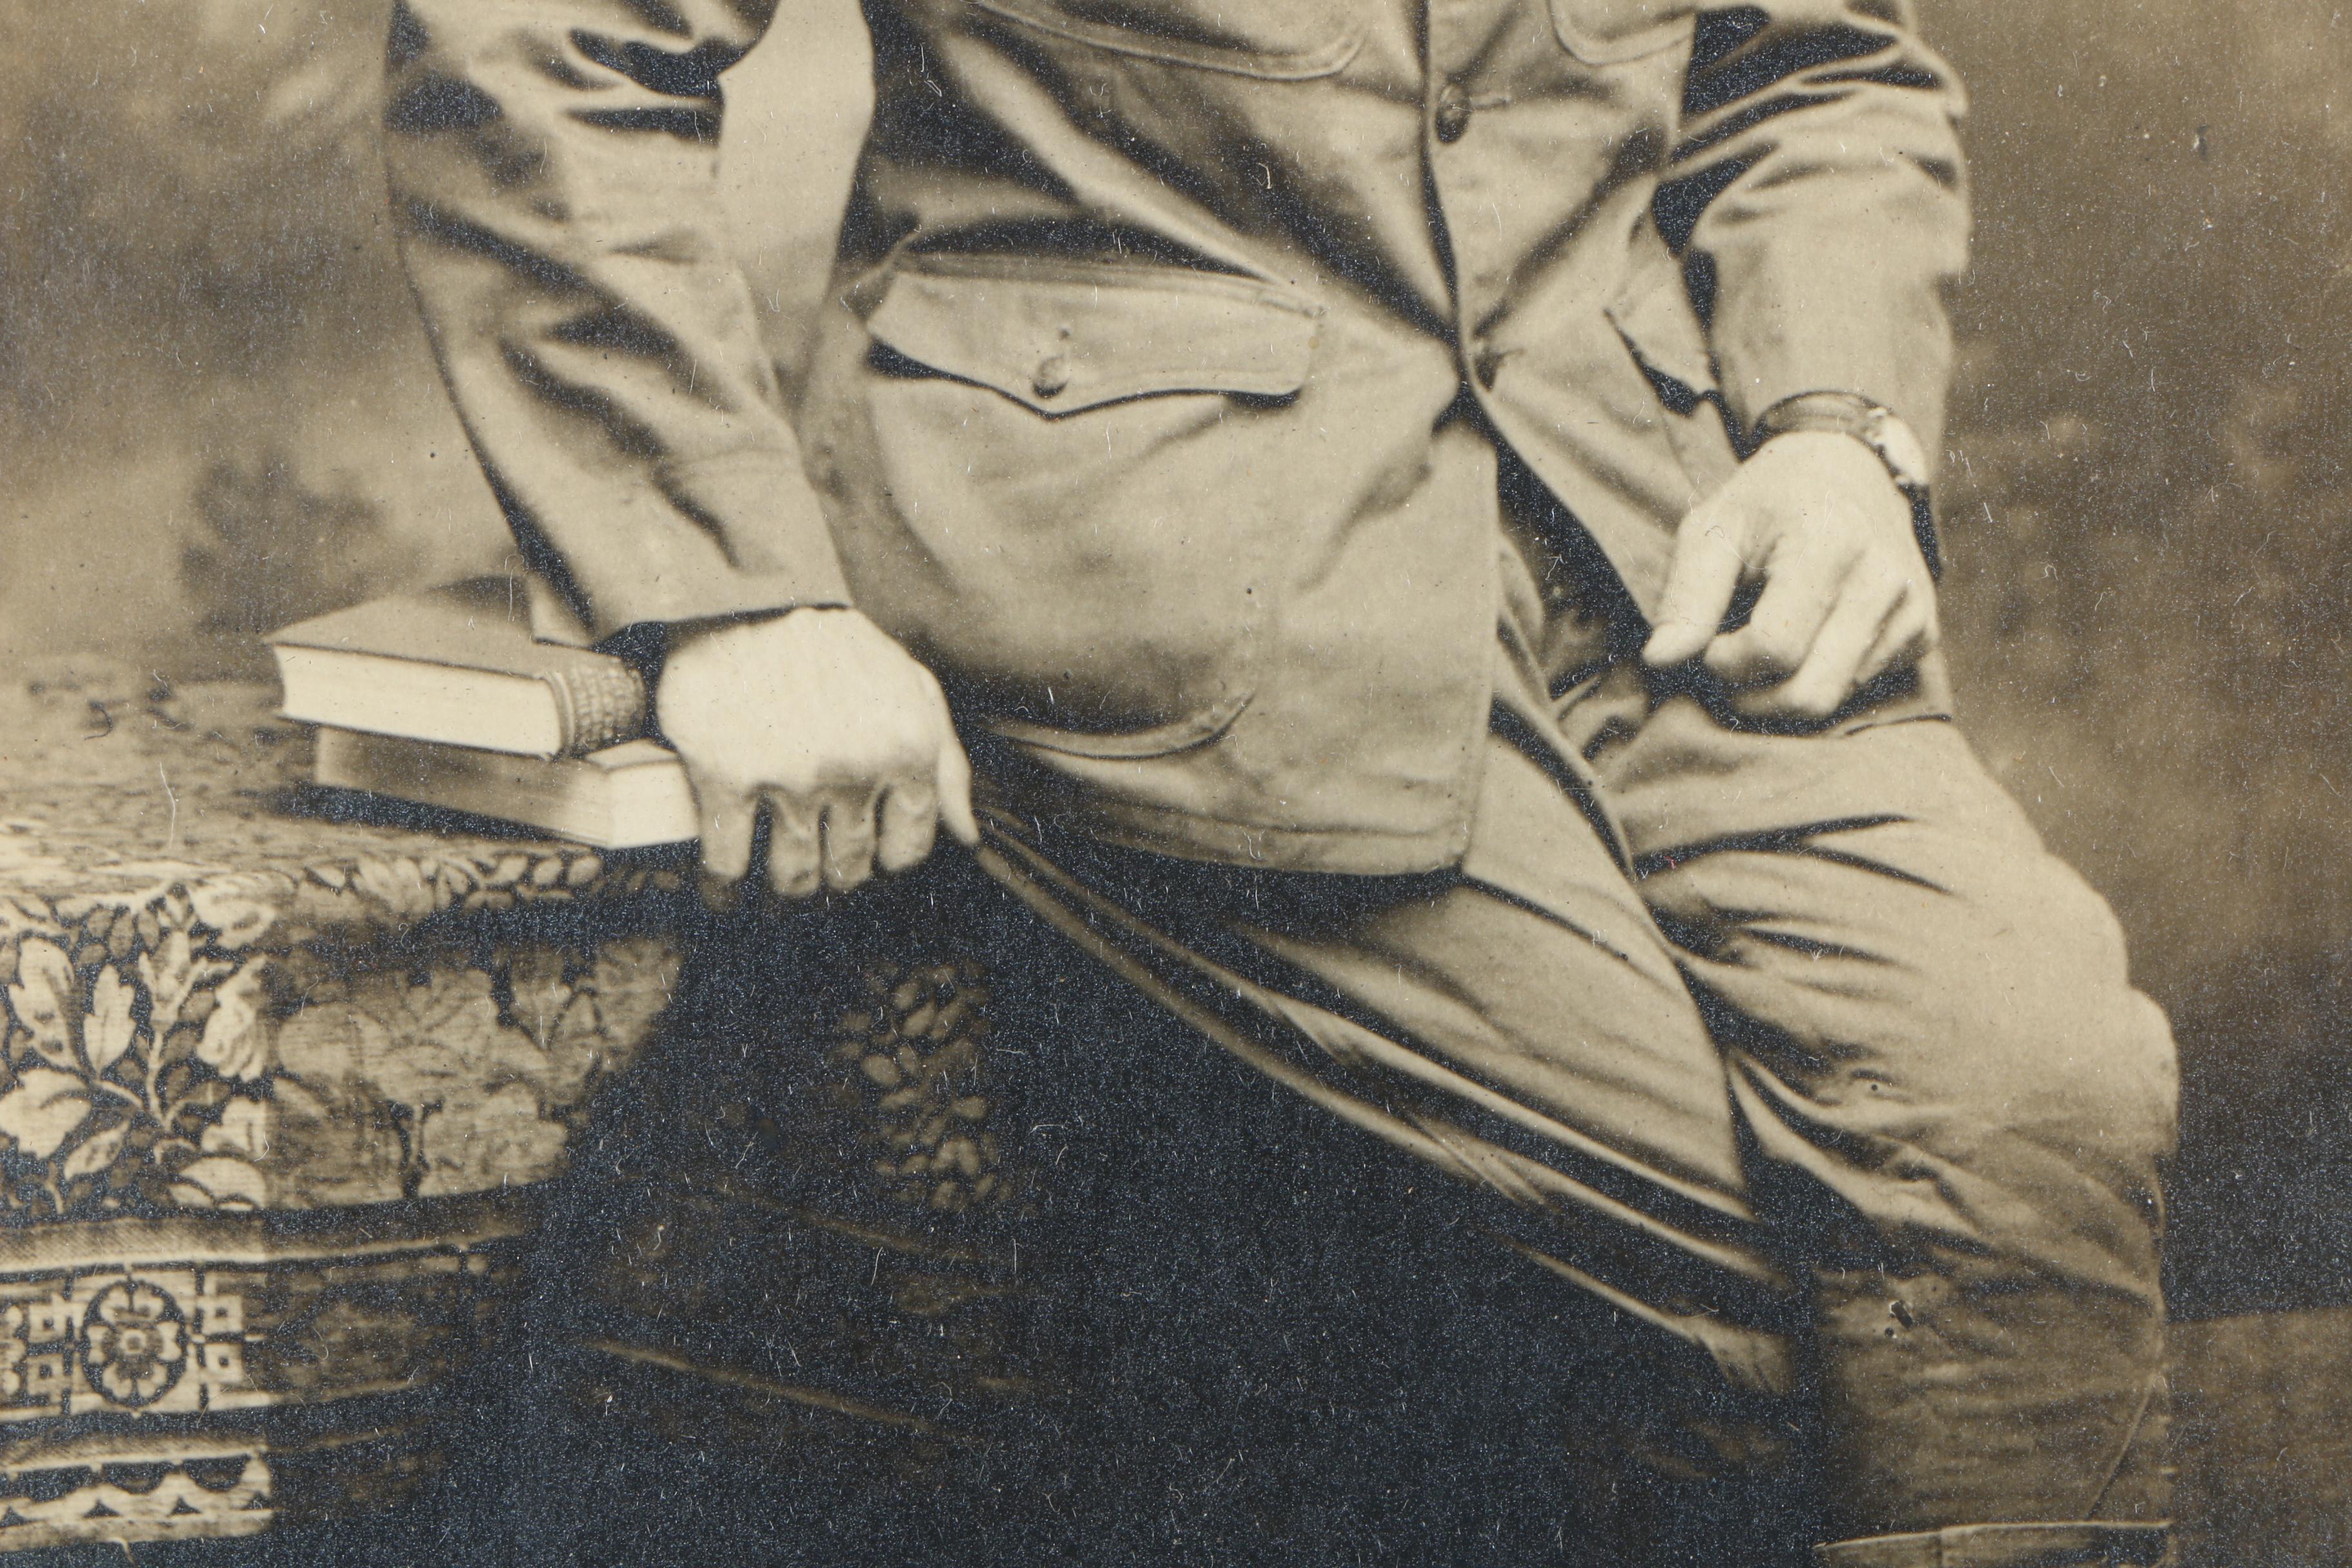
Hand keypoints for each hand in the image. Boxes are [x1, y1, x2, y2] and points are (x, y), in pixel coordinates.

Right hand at [657, 608, 978, 899]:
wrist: (747, 598)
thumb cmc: (835, 648)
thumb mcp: (911, 689)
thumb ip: (946, 763)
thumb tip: (966, 835)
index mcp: (907, 748)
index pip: (907, 849)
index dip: (884, 858)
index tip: (864, 855)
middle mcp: (855, 767)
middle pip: (850, 869)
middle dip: (833, 876)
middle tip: (815, 869)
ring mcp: (789, 776)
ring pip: (794, 878)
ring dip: (785, 893)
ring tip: (776, 888)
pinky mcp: (725, 776)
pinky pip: (727, 864)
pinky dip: (723, 889)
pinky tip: (722, 892)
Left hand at [1639, 431, 1937, 719]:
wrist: (1848, 469)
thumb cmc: (1768, 501)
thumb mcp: (1713, 529)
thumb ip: (1686, 596)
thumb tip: (1661, 660)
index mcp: (1830, 544)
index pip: (1774, 648)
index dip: (1725, 660)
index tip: (1709, 639)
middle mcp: (1884, 580)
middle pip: (1808, 693)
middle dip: (1751, 694)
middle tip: (1726, 663)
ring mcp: (1912, 608)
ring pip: (1833, 699)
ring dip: (1781, 691)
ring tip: (1759, 649)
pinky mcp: (1923, 631)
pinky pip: (1858, 688)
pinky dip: (1818, 678)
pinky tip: (1804, 640)